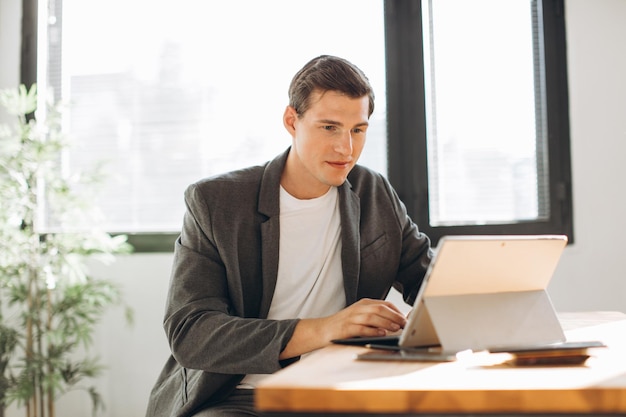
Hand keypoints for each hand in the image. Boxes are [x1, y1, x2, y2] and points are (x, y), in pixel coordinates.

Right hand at [280, 298, 406, 359]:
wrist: (323, 329)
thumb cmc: (345, 325)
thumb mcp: (360, 317)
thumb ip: (375, 317)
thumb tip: (397, 324)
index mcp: (363, 304)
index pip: (384, 304)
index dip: (397, 311)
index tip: (406, 319)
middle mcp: (358, 308)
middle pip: (380, 309)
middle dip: (395, 316)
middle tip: (406, 324)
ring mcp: (351, 317)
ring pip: (372, 317)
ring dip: (386, 322)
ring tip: (397, 328)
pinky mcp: (346, 328)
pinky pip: (361, 328)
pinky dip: (373, 331)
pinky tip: (382, 334)